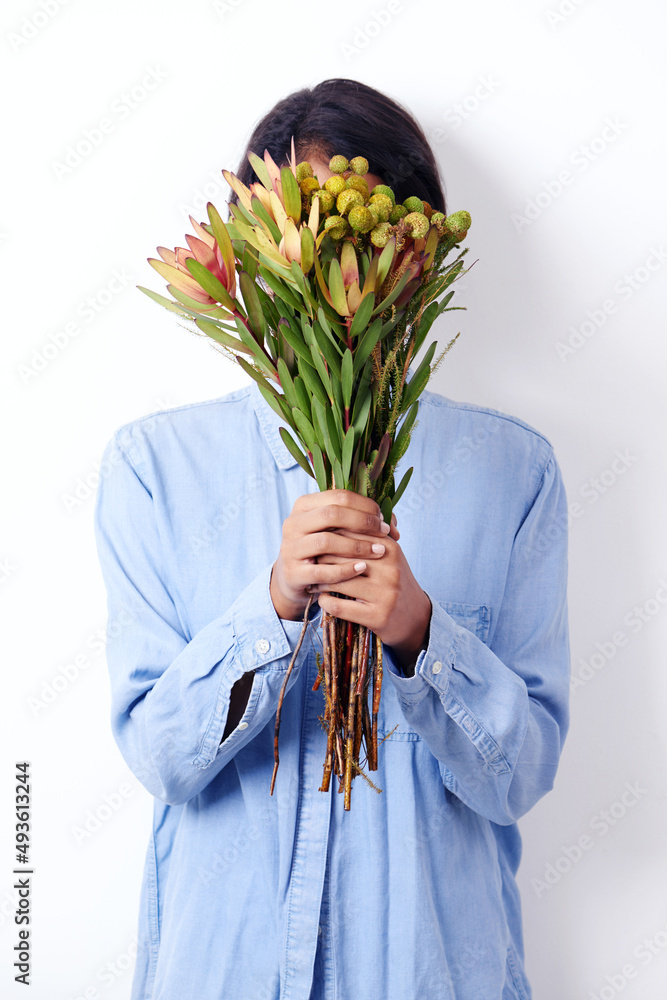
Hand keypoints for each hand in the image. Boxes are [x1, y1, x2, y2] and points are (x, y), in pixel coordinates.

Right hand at [270, 489, 398, 620]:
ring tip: (379, 551)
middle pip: (332, 514)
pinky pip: (323, 571)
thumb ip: (361, 521)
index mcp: (304, 505)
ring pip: (326, 541)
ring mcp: (291, 548)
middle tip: (384, 533)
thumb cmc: (323, 550)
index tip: (384, 519)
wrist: (295, 579)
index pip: (339, 496)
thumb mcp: (336, 530)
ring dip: (358, 546)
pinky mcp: (294, 573)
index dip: (366, 506)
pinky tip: (363, 568)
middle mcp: (293, 523)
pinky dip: (346, 569)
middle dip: (363, 522)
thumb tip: (392, 523)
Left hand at [309, 526, 431, 671]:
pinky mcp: (378, 616)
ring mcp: (385, 593)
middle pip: (341, 556)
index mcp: (389, 548)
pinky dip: (325, 602)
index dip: (328, 536)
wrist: (415, 617)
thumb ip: (366, 535)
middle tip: (309, 562)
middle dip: (320, 559)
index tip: (315, 540)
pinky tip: (323, 599)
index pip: (349, 533)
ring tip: (313, 581)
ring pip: (338, 581)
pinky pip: (339, 606)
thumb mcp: (387, 554)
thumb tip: (335, 512)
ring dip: (320, 581)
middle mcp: (389, 569)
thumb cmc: (393, 580)